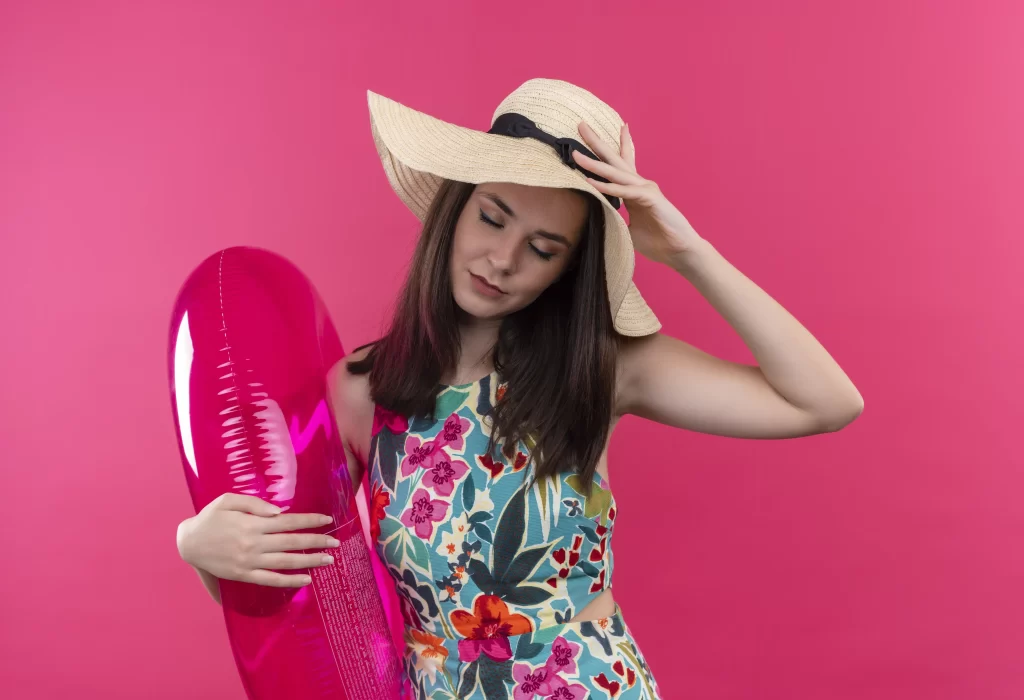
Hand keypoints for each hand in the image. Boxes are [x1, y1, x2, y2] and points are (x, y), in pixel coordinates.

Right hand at [176, 493, 340, 587]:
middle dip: (316, 542)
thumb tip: (278, 512)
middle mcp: (254, 543)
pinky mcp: (244, 575)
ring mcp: (249, 562)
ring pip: (285, 563)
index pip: (288, 522)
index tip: (327, 520)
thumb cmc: (210, 518)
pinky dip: (289, 581)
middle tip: (336, 542)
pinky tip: (306, 580)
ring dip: (309, 561)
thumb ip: (254, 504)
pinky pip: (270, 580)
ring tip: (328, 560)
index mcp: (252, 524)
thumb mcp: (228, 501)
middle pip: (292, 542)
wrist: (188, 542)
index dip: (310, 521)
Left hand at [573, 121, 703, 265]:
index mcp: (635, 189)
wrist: (679, 251)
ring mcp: (645, 189)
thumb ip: (614, 220)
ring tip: (575, 154)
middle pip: (614, 159)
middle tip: (581, 125)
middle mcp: (639, 185)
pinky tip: (591, 182)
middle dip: (597, 142)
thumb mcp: (628, 229)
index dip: (617, 144)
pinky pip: (624, 191)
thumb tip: (598, 224)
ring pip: (615, 173)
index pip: (623, 162)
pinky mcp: (650, 199)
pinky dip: (607, 187)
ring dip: (594, 164)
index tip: (611, 127)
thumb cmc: (657, 241)